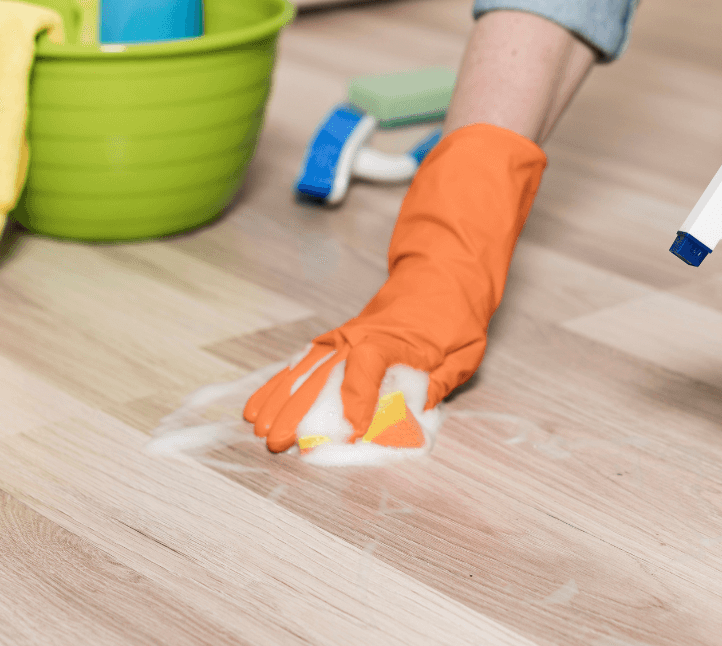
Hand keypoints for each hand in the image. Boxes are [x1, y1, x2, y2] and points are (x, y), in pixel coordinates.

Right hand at [244, 124, 546, 452]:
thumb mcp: (463, 353)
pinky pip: (302, 364)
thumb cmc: (454, 317)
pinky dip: (279, 384)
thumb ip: (438, 385)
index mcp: (393, 339)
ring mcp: (343, 339)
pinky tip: (259, 405)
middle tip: (279, 443)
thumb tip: (415, 418)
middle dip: (298, 413)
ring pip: (304, 371)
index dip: (358, 402)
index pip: (367, 367)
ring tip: (258, 429)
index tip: (352, 432)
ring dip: (280, 401)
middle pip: (322, 374)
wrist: (442, 277)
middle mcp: (359, 337)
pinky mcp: (336, 342)